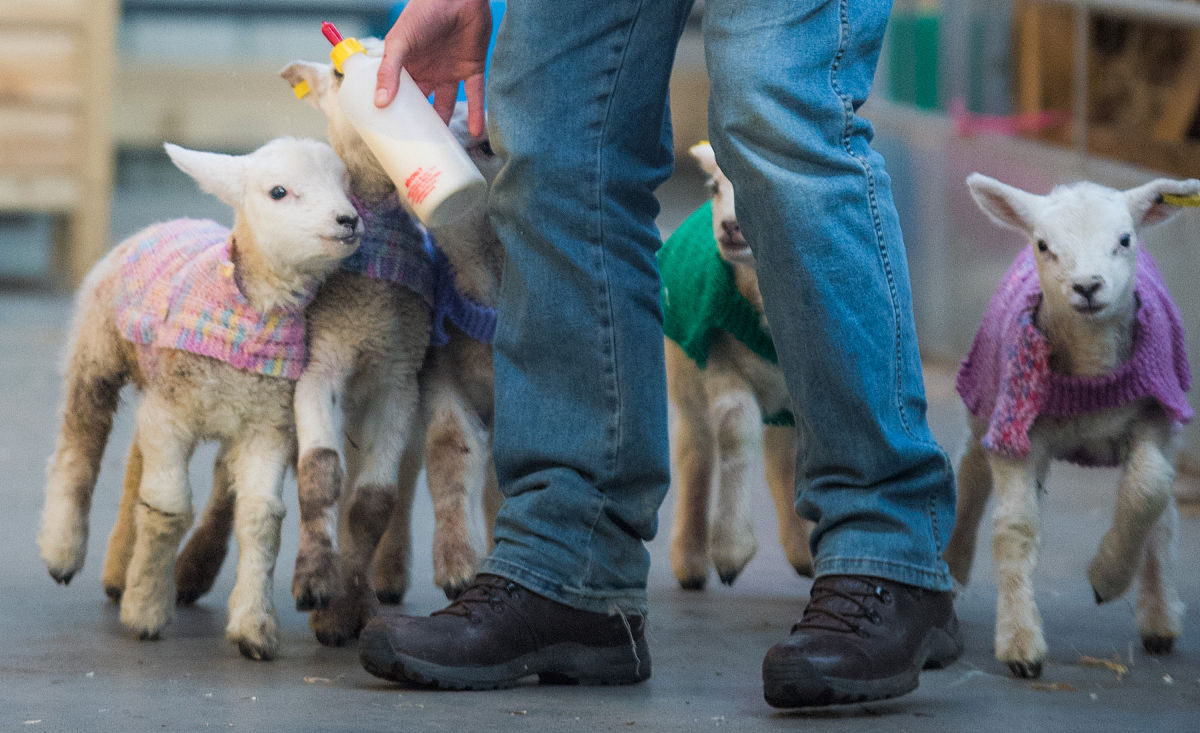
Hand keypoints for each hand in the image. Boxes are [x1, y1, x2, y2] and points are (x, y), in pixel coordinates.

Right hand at [375, 0, 491, 135]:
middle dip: (421, 126)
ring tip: (445, 148)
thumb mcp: (400, 42)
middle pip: (423, 105)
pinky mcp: (473, 69)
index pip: (398, 96)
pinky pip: (476, 95)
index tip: (391, 138)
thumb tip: (379, 103)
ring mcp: (450, 71)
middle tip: (418, 150)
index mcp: (408, 66)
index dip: (396, 115)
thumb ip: (389, 71)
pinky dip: (478, 113)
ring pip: (448, 104)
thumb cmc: (424, 11)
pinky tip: (477, 132)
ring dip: (448, 125)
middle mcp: (428, 72)